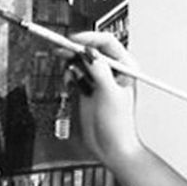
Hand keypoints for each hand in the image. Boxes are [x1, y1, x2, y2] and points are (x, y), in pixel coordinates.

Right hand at [67, 31, 142, 164]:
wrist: (111, 146)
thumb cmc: (119, 125)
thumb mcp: (110, 95)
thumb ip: (99, 72)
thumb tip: (90, 54)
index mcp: (126, 67)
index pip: (106, 43)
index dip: (89, 39)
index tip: (73, 41)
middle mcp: (112, 70)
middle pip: (91, 49)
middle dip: (75, 49)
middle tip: (60, 50)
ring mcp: (99, 79)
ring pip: (81, 60)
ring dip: (71, 63)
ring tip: (69, 74)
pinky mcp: (88, 88)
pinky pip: (75, 72)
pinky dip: (69, 74)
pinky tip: (69, 82)